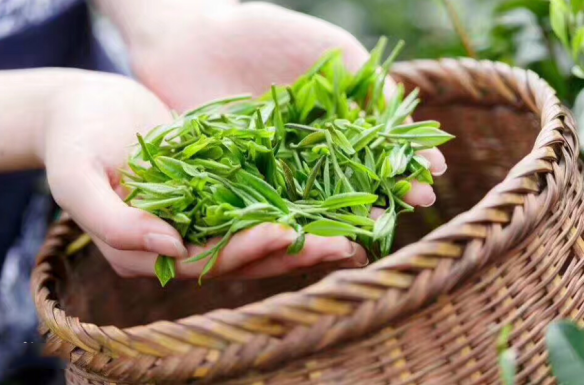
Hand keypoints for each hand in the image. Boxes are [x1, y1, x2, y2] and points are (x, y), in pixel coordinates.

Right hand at [38, 72, 362, 278]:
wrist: (86, 108)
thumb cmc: (74, 139)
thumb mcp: (75, 178)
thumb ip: (112, 222)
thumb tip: (171, 249)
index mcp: (145, 251)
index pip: (203, 261)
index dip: (245, 250)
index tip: (287, 233)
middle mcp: (178, 245)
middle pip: (241, 257)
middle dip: (291, 252)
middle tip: (341, 246)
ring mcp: (199, 221)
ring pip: (256, 238)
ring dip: (302, 239)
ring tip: (350, 237)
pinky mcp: (216, 195)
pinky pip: (257, 207)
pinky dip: (292, 209)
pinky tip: (328, 209)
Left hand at [114, 1, 446, 276]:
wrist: (193, 38)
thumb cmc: (265, 35)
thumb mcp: (329, 48)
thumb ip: (368, 83)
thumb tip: (407, 121)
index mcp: (335, 126)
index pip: (378, 151)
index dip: (405, 162)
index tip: (433, 174)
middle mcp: (311, 156)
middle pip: (355, 181)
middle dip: (389, 192)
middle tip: (421, 203)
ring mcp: (277, 174)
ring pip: (318, 202)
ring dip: (350, 216)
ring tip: (380, 227)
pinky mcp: (239, 187)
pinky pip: (270, 209)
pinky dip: (295, 224)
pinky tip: (321, 234)